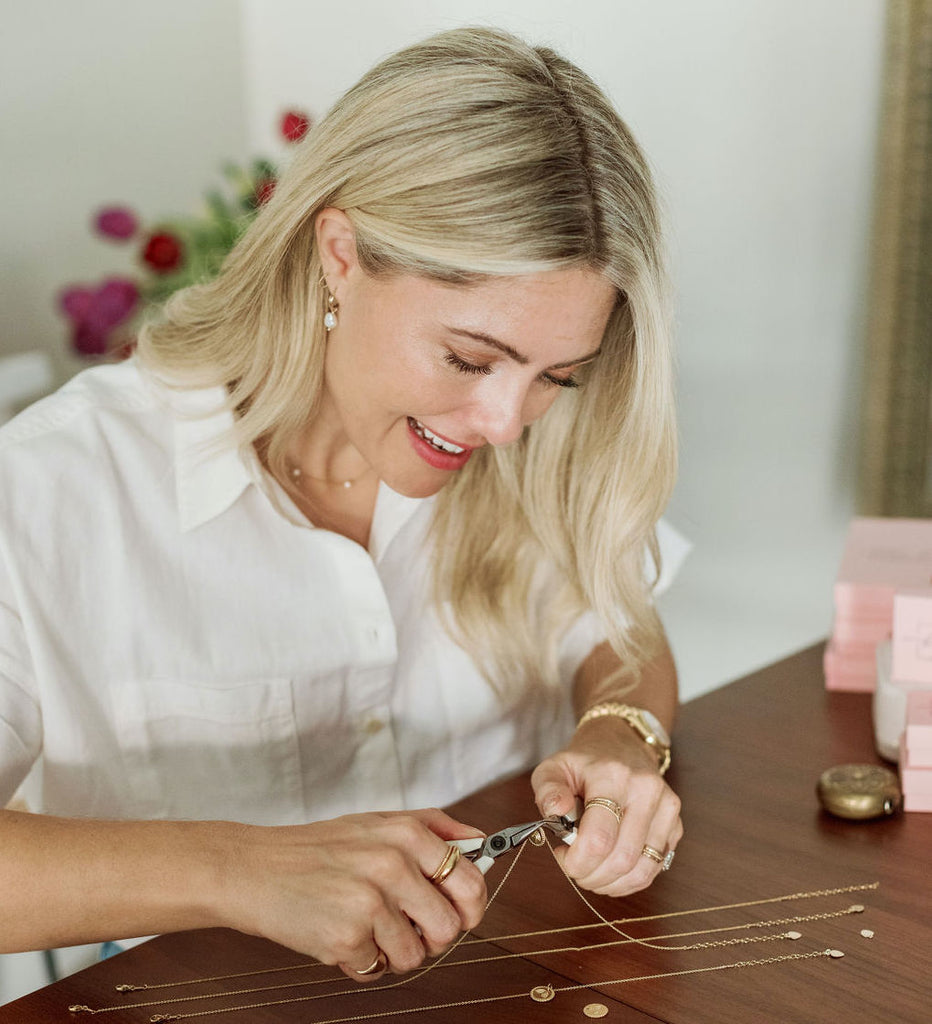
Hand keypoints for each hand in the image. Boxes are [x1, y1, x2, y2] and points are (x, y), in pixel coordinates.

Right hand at [219, 809, 486, 980]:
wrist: (255, 868)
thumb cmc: (319, 848)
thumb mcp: (378, 822)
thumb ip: (433, 827)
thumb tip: (480, 842)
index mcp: (407, 834)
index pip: (470, 881)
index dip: (471, 906)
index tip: (460, 912)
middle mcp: (393, 864)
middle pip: (452, 926)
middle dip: (437, 936)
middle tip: (414, 928)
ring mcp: (370, 902)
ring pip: (417, 955)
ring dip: (395, 950)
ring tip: (368, 927)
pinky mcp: (346, 937)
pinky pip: (378, 968)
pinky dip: (363, 961)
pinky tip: (342, 935)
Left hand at [531, 718, 681, 896]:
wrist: (622, 745)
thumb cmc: (585, 762)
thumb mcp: (554, 767)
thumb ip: (548, 790)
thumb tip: (555, 811)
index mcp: (613, 775)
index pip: (599, 838)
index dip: (577, 861)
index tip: (562, 856)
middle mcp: (646, 791)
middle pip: (622, 859)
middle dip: (591, 875)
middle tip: (574, 868)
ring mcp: (666, 808)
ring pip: (641, 871)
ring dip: (610, 883)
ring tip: (591, 872)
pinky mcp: (675, 824)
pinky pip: (654, 868)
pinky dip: (629, 880)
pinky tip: (611, 870)